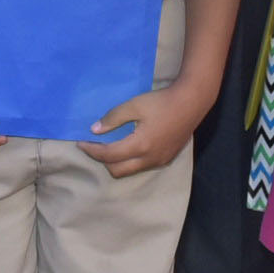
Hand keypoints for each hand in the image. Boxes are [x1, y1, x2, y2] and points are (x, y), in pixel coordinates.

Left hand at [82, 76, 219, 177]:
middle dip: (103, 160)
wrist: (192, 102)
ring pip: (130, 170)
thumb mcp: (135, 105)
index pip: (108, 155)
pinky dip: (131, 160)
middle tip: (95, 146)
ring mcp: (159, 161)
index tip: (81, 143)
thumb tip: (94, 130)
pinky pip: (142, 166)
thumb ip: (113, 118)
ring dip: (117, 162)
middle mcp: (149, 159)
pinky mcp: (166, 158)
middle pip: (117, 171)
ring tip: (111, 145)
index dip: (92, 150)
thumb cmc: (162, 101)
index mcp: (140, 146)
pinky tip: (129, 145)